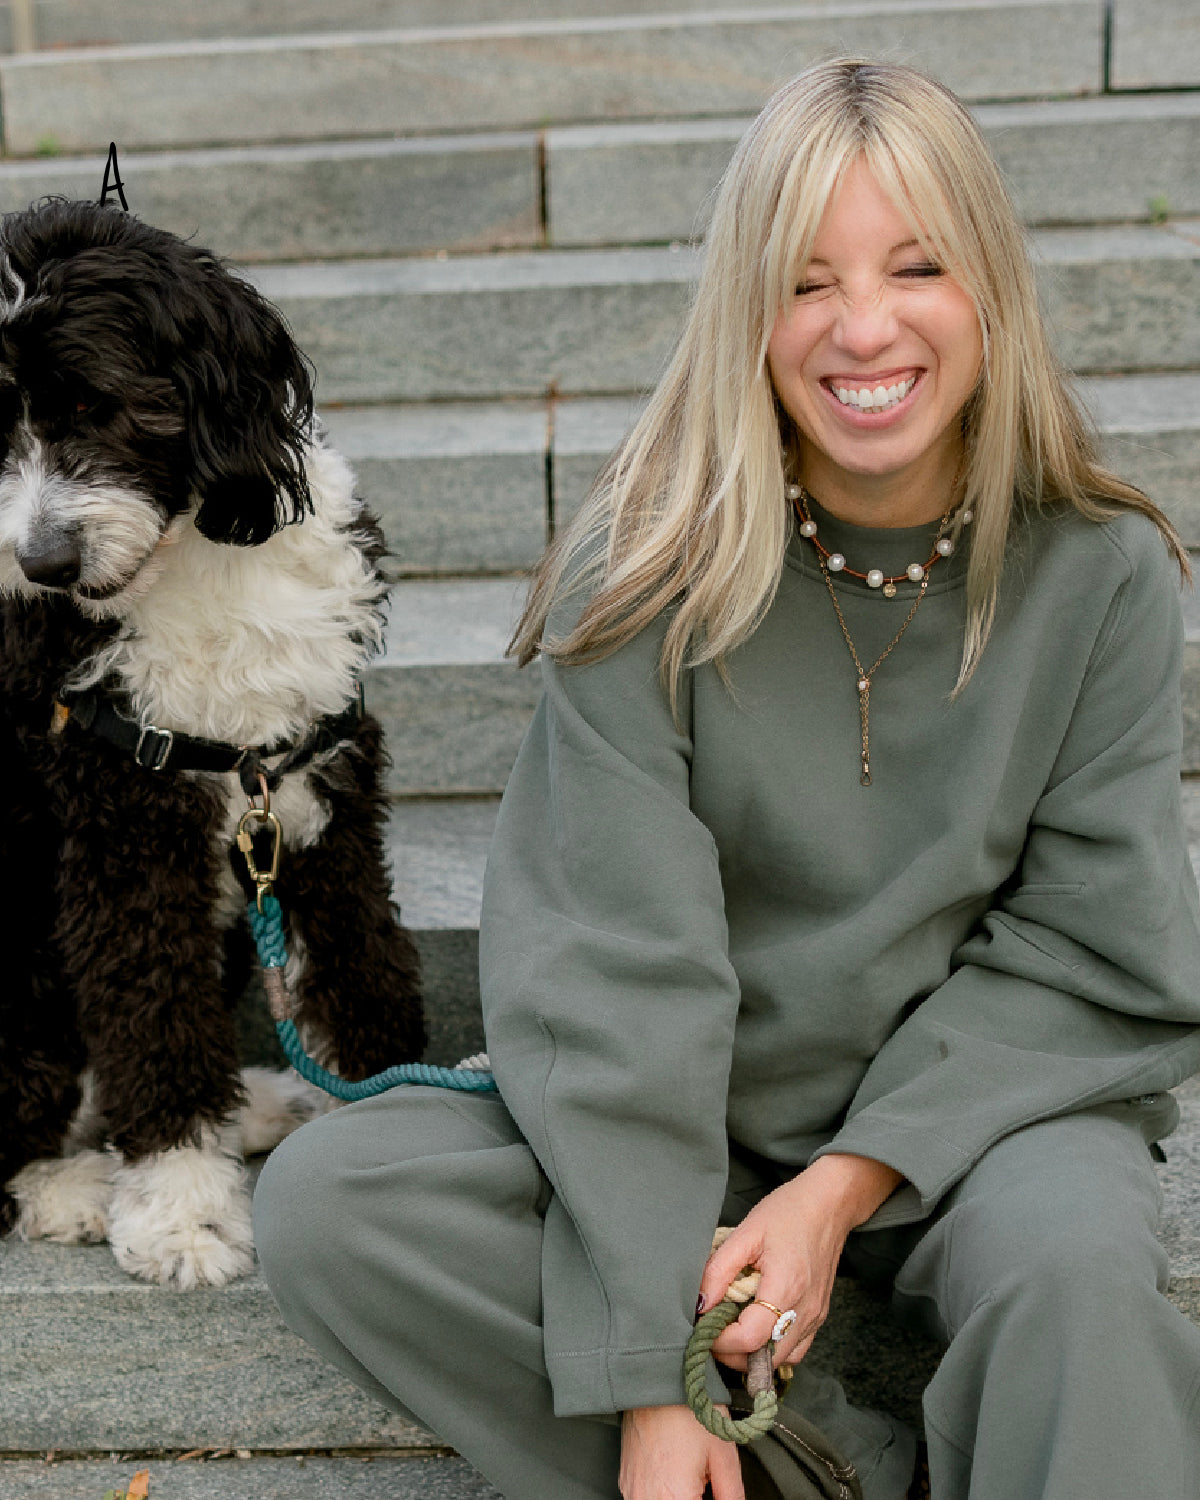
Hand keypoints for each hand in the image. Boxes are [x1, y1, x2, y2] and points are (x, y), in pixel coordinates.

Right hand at [620, 1404, 743, 1499]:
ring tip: (690, 1479)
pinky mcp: (626, 1481)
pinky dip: (662, 1496)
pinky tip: (675, 1477)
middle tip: (704, 1483)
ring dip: (677, 1498)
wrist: (657, 1381)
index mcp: (674, 1498)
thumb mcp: (723, 1456)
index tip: (715, 1492)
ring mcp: (633, 1492)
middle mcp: (646, 1499)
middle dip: (693, 1499)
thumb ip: (731, 1496)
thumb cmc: (689, 1412)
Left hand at [698, 1154, 901, 1371]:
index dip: (720, 1340)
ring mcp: (816, 1316)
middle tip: (711, 1332)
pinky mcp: (819, 1316)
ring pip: (781, 1361)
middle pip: (765, 1359)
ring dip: (752, 1356)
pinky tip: (755, 1329)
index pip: (750, 1337)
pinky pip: (795, 1350)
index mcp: (786, 1287)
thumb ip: (719, 1270)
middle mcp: (805, 1310)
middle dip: (732, 1354)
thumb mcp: (746, 1232)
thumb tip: (700, 1304)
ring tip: (730, 1332)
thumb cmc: (788, 1212)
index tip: (702, 1327)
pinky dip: (772, 1349)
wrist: (829, 1206)